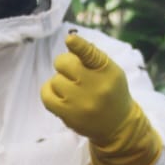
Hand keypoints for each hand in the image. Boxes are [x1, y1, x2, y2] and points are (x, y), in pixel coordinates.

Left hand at [40, 33, 161, 164]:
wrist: (117, 125)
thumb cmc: (111, 91)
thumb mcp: (111, 71)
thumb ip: (92, 56)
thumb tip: (70, 41)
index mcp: (107, 71)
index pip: (91, 54)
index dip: (79, 46)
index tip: (70, 39)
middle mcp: (95, 87)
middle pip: (64, 63)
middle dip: (65, 65)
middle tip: (75, 73)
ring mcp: (81, 103)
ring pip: (55, 80)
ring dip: (60, 81)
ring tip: (72, 88)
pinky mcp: (69, 116)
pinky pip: (46, 96)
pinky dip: (49, 91)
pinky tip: (59, 93)